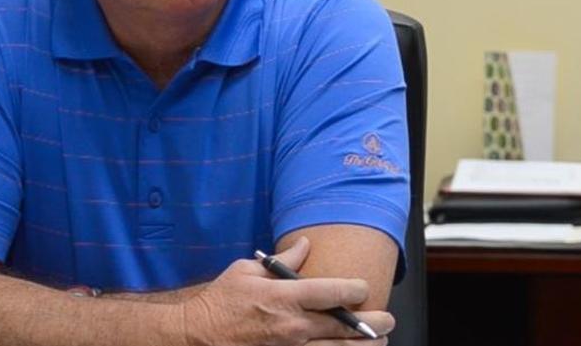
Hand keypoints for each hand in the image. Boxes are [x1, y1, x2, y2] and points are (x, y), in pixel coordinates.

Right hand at [180, 236, 393, 345]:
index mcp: (283, 297)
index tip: (364, 288)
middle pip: (344, 327)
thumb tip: (305, 245)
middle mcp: (291, 327)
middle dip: (372, 324)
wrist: (194, 338)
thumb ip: (282, 262)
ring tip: (377, 343)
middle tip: (387, 321)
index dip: (355, 290)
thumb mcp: (246, 271)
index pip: (332, 292)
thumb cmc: (219, 303)